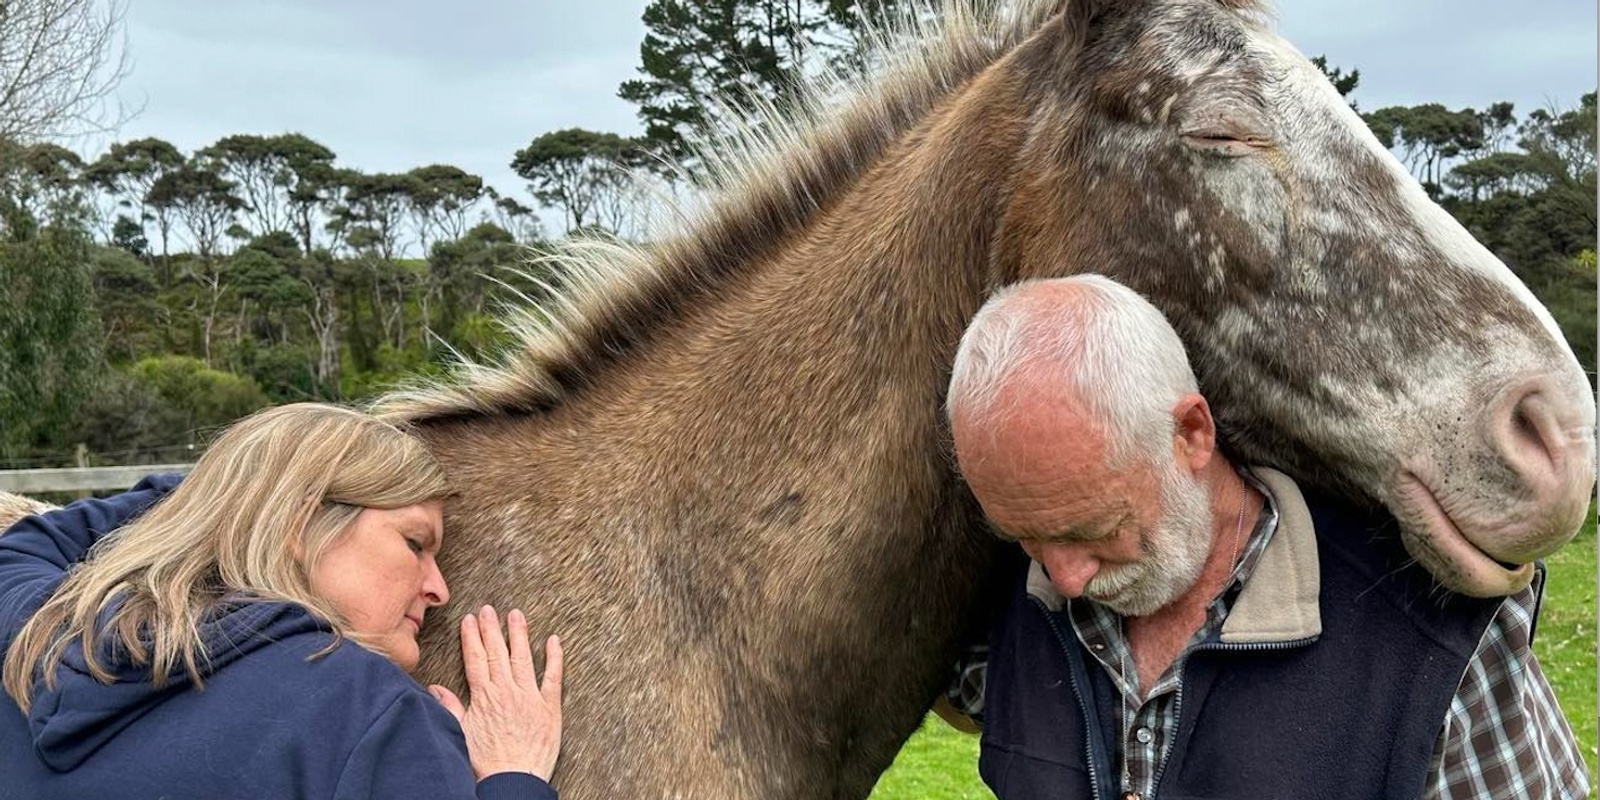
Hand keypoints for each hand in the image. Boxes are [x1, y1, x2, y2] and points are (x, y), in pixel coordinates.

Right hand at [428, 606, 563, 780]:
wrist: (513, 781)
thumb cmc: (486, 763)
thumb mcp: (460, 734)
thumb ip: (450, 708)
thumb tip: (435, 688)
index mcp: (484, 697)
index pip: (475, 658)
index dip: (472, 636)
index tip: (470, 619)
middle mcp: (506, 691)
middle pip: (497, 653)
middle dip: (491, 628)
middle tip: (489, 608)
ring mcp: (530, 697)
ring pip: (523, 658)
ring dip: (519, 634)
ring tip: (515, 614)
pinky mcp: (550, 708)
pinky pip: (554, 677)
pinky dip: (555, 657)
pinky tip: (554, 640)